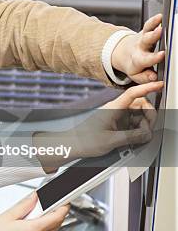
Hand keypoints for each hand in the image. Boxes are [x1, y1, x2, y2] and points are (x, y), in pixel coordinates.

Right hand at [0, 194, 68, 230]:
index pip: (57, 217)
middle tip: (38, 210)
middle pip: (56, 226)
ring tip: (27, 224)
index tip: (63, 202)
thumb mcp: (8, 216)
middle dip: (52, 216)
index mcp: (33, 230)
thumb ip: (25, 205)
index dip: (63, 208)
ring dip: (45, 227)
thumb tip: (36, 197)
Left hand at [33, 81, 161, 171]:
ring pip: (137, 116)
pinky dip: (136, 131)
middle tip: (147, 131)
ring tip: (137, 139)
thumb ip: (132, 136)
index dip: (147, 88)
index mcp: (113, 108)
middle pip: (140, 105)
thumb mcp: (111, 141)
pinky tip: (132, 141)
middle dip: (148, 116)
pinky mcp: (115, 124)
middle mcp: (115, 110)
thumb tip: (147, 134)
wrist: (71, 146)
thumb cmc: (85, 141)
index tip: (159, 84)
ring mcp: (116, 117)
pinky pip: (131, 124)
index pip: (133, 93)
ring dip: (142, 126)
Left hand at [111, 14, 164, 83]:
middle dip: (153, 38)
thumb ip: (145, 77)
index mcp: (137, 60)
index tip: (162, 54)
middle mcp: (139, 48)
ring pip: (147, 33)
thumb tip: (154, 77)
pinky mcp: (144, 32)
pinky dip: (154, 20)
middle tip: (160, 32)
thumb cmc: (134, 65)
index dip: (154, 58)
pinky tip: (160, 16)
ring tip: (161, 25)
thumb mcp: (136, 75)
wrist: (121, 53)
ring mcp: (142, 39)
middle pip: (146, 42)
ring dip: (154, 29)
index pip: (146, 59)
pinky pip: (148, 25)